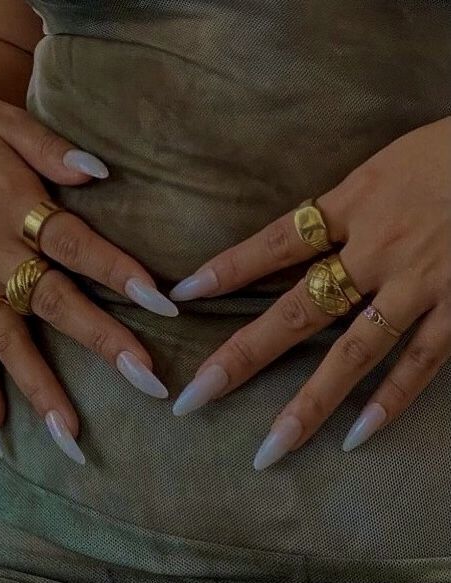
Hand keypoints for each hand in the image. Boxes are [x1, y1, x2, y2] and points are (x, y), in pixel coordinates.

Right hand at [0, 86, 176, 462]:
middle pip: (54, 303)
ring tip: (71, 436)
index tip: (161, 303)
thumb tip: (100, 172)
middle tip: (146, 380)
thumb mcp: (4, 120)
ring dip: (41, 388)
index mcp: (13, 207)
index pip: (77, 246)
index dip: (119, 273)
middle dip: (102, 342)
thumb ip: (52, 149)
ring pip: (8, 342)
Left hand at [168, 116, 450, 468]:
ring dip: (310, 402)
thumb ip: (343, 208)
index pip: (274, 243)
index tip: (183, 293)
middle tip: (196, 397)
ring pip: (354, 352)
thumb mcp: (384, 165)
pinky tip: (358, 436)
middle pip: (297, 311)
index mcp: (355, 204)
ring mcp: (420, 284)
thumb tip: (303, 244)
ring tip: (271, 446)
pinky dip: (392, 399)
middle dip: (243, 355)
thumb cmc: (449, 150)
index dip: (228, 269)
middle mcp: (378, 250)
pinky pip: (423, 361)